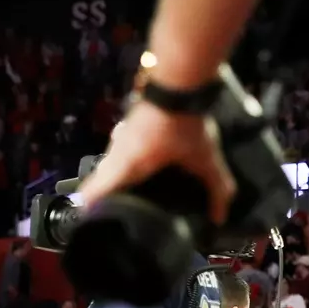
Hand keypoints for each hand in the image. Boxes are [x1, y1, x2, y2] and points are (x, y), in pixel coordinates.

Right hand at [78, 99, 234, 223]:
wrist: (177, 82)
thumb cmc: (184, 126)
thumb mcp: (204, 159)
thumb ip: (215, 187)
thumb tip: (219, 218)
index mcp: (125, 167)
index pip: (94, 193)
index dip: (89, 210)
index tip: (89, 225)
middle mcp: (115, 154)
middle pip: (99, 183)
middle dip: (102, 200)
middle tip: (112, 219)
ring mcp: (119, 138)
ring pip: (109, 168)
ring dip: (113, 182)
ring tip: (126, 198)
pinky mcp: (127, 128)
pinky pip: (119, 155)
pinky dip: (124, 167)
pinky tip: (140, 170)